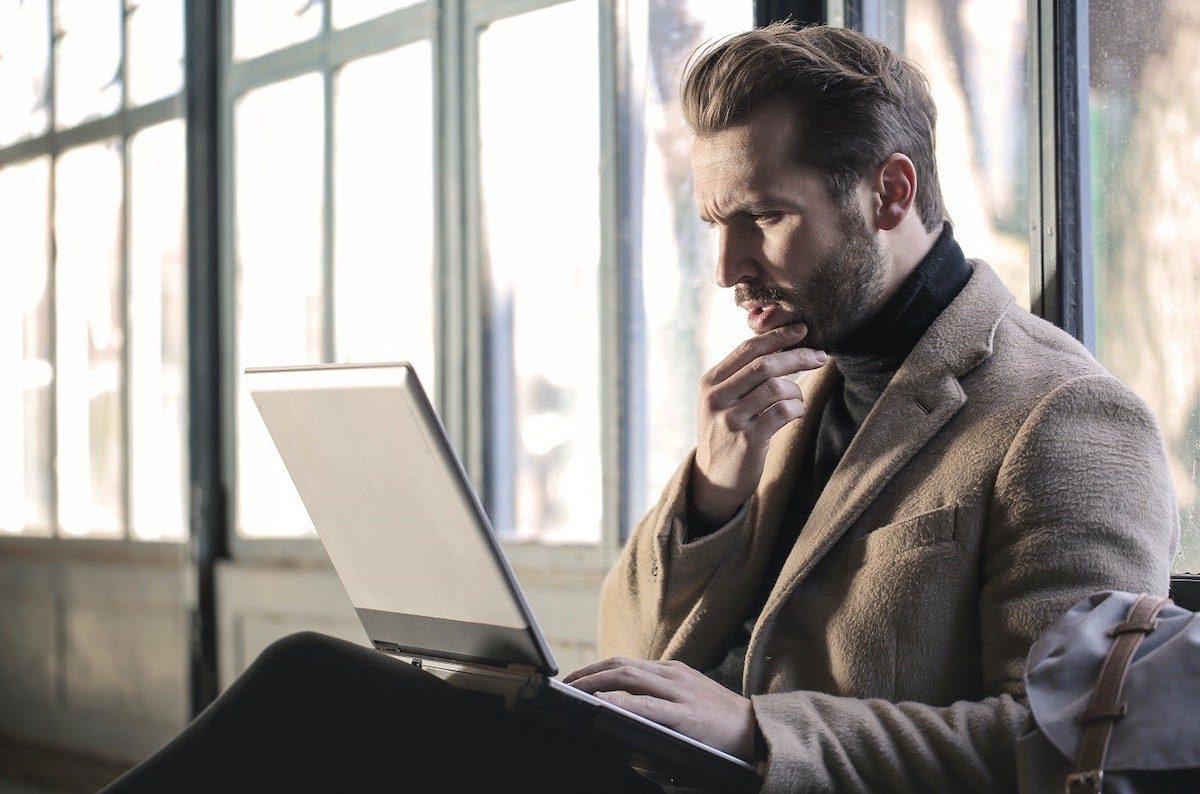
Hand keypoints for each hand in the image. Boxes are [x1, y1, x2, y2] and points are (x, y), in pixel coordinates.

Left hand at [563, 656, 759, 762]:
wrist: (759, 731)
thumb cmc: (721, 720)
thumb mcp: (689, 698)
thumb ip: (660, 697)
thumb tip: (623, 705)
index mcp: (672, 671)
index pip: (625, 662)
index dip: (596, 667)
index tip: (574, 678)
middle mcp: (673, 675)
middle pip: (621, 665)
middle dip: (588, 673)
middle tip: (564, 686)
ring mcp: (680, 693)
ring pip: (630, 678)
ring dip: (596, 683)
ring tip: (574, 693)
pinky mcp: (687, 715)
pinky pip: (649, 706)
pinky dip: (623, 703)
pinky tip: (604, 705)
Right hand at [691, 324, 826, 526]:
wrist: (713, 479)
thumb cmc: (727, 433)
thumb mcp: (723, 401)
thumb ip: (743, 376)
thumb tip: (782, 346)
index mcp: (710, 382)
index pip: (748, 349)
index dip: (778, 336)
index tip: (802, 329)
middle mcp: (716, 397)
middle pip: (764, 365)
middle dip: (797, 356)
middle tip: (820, 356)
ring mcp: (730, 419)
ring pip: (776, 387)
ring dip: (796, 390)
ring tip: (797, 399)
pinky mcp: (747, 440)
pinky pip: (782, 412)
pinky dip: (797, 408)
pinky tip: (796, 413)